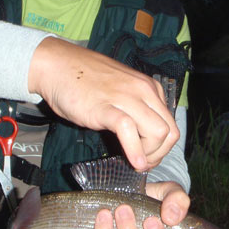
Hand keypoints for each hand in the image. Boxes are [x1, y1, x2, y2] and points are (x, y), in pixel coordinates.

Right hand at [27, 36, 177, 169]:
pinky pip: (129, 130)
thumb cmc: (86, 80)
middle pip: (170, 132)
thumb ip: (135, 109)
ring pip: (158, 133)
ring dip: (150, 155)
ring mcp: (126, 98)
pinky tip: (133, 162)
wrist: (57, 65)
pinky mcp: (105, 107)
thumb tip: (142, 138)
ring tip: (136, 163)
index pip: (171, 124)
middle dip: (160, 154)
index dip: (163, 147)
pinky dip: (135, 151)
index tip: (148, 156)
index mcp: (149, 88)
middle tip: (143, 163)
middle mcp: (143, 91)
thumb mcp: (121, 92)